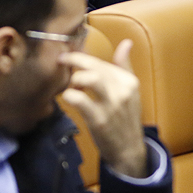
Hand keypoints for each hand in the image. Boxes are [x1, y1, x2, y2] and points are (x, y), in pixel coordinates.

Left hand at [59, 39, 147, 178]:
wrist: (128, 149)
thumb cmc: (125, 118)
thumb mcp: (131, 91)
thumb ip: (125, 67)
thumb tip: (126, 43)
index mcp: (129, 81)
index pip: (102, 62)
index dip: (83, 58)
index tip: (70, 58)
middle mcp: (122, 90)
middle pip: (95, 67)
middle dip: (75, 60)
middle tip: (61, 61)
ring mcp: (111, 105)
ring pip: (90, 78)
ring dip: (75, 77)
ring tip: (70, 84)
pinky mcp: (99, 119)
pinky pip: (80, 100)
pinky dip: (70, 95)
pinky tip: (68, 97)